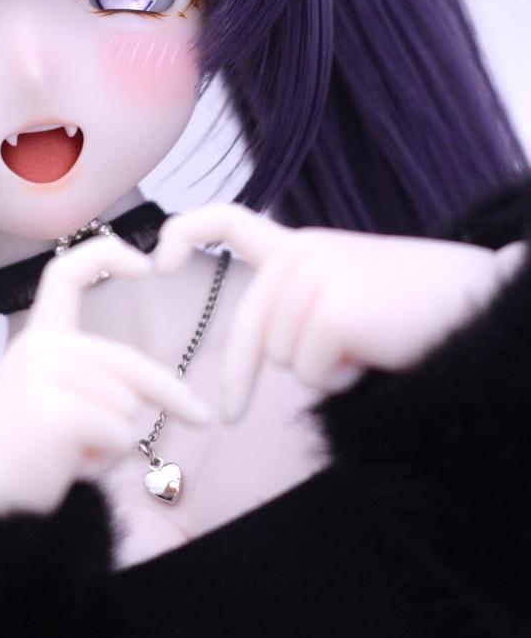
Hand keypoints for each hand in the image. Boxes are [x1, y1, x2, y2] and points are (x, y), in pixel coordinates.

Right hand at [0, 235, 213, 520]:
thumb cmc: (6, 463)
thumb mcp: (47, 407)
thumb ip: (93, 387)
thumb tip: (169, 399)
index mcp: (34, 341)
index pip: (66, 275)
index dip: (106, 256)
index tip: (144, 263)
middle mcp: (37, 348)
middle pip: (131, 366)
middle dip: (173, 396)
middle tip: (205, 418)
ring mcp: (44, 376)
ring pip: (129, 408)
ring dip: (111, 446)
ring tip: (59, 459)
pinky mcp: (56, 412)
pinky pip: (120, 435)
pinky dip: (105, 462)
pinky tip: (61, 470)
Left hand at [153, 202, 528, 423]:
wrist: (480, 307)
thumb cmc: (414, 312)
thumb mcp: (346, 294)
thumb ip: (296, 306)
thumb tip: (251, 355)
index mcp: (300, 246)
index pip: (229, 222)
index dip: (187, 234)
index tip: (157, 258)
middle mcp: (302, 254)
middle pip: (249, 334)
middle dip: (238, 381)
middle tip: (229, 415)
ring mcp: (318, 278)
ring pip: (279, 360)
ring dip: (321, 371)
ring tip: (369, 343)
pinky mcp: (334, 311)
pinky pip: (307, 374)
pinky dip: (340, 380)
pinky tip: (377, 351)